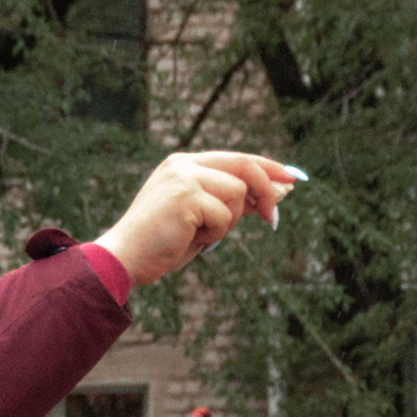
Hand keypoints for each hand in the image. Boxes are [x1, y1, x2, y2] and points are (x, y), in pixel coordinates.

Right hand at [92, 151, 302, 285]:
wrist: (125, 258)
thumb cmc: (162, 245)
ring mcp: (185, 176)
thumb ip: (233, 205)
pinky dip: (215, 234)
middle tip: (273, 218)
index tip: (291, 178)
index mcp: (185, 165)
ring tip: (199, 236)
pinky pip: (225, 216)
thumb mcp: (203, 221)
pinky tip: (190, 239)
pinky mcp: (186, 194)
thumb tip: (275, 196)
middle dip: (267, 190)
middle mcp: (185, 164)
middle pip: (245, 166)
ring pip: (237, 194)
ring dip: (227, 223)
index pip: (237, 158)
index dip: (268, 167)